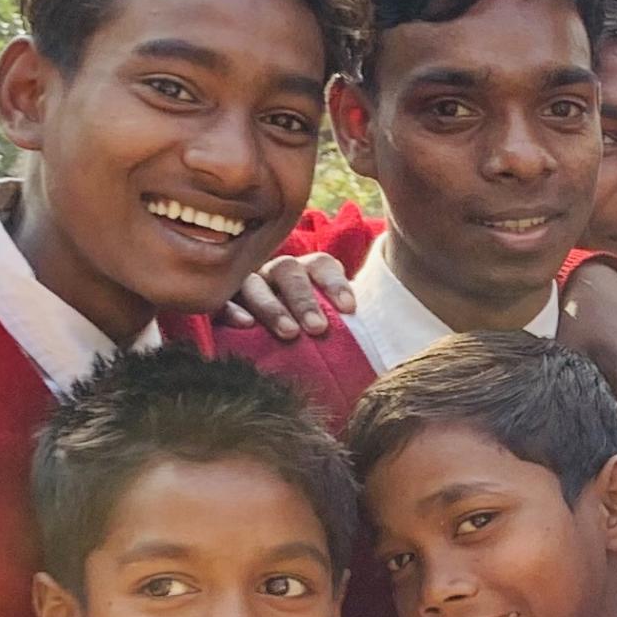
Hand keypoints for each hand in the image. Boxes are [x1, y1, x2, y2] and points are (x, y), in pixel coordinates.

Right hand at [229, 249, 355, 340]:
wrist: (276, 350)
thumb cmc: (307, 339)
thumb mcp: (336, 331)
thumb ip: (356, 330)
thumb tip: (396, 343)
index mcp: (307, 273)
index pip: (323, 265)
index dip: (336, 284)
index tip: (351, 309)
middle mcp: (276, 273)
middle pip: (290, 273)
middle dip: (306, 300)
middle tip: (318, 329)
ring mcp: (246, 283)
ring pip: (256, 283)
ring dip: (273, 307)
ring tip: (289, 333)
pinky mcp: (220, 299)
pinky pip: (222, 298)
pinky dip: (231, 308)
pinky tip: (242, 324)